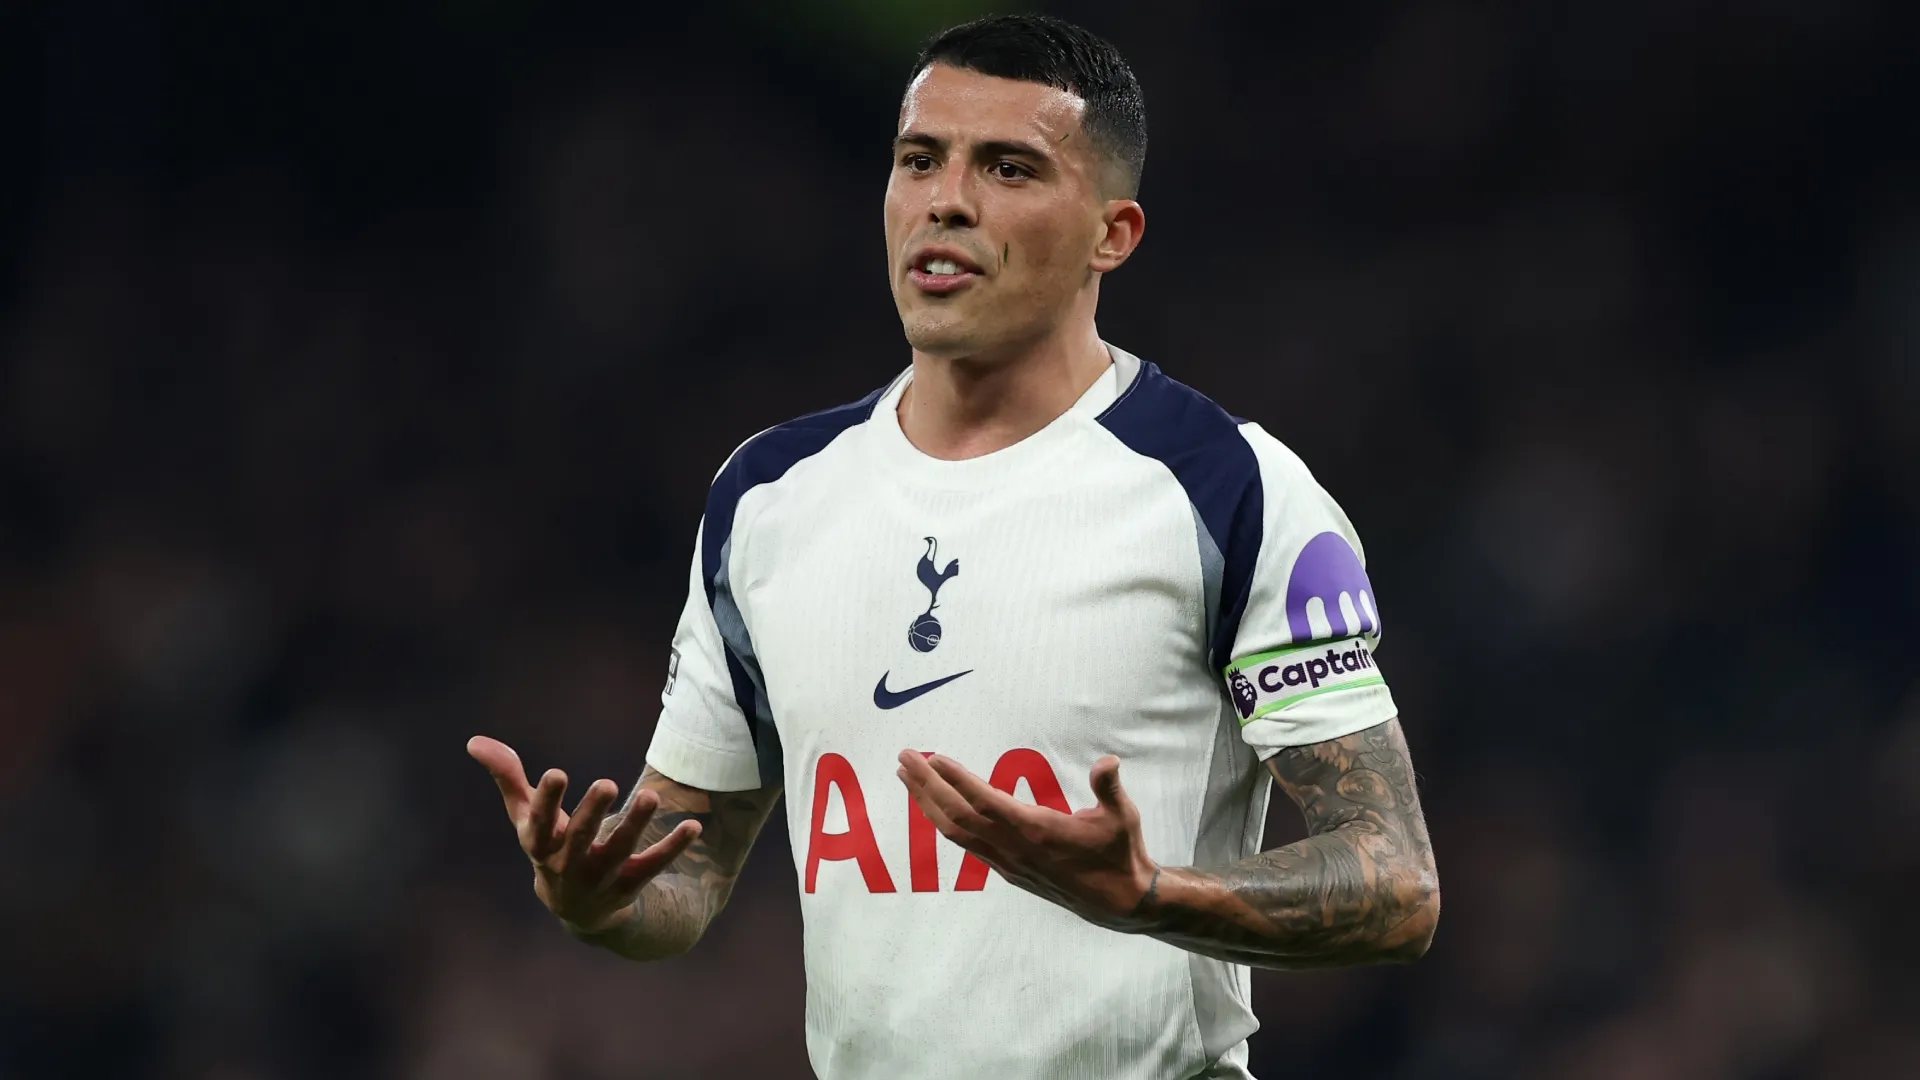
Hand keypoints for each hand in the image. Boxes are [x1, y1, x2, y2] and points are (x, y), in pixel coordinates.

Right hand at [468, 735, 701, 933]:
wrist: (576, 910)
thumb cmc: (548, 848)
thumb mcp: (526, 817)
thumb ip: (507, 778)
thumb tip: (475, 740)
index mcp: (541, 846)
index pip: (540, 824)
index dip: (547, 801)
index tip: (556, 773)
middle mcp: (568, 865)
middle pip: (580, 839)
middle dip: (592, 813)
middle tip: (608, 783)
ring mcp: (600, 878)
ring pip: (620, 852)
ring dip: (636, 825)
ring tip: (653, 796)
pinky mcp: (629, 886)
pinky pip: (653, 867)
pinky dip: (673, 848)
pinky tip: (693, 827)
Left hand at [896, 750, 1159, 930]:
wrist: (1118, 902)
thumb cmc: (1119, 853)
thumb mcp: (1122, 816)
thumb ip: (1108, 787)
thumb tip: (1108, 761)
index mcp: (1037, 831)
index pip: (987, 802)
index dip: (958, 780)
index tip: (934, 758)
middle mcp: (1014, 848)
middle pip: (958, 815)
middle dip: (928, 785)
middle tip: (903, 757)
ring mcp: (1007, 862)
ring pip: (956, 832)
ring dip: (927, 803)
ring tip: (906, 777)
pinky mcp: (1007, 870)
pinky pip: (966, 844)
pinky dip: (944, 821)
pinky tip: (933, 807)